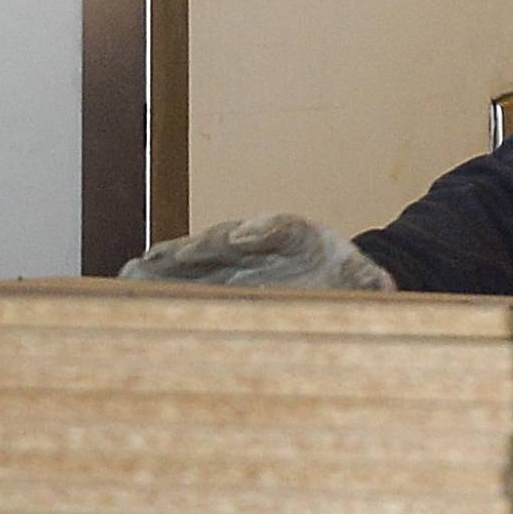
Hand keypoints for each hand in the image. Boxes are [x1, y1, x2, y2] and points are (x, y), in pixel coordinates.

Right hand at [121, 216, 393, 291]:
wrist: (335, 274)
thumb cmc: (351, 280)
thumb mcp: (369, 280)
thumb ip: (373, 281)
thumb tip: (384, 284)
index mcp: (299, 238)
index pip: (280, 228)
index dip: (260, 230)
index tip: (242, 239)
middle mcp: (259, 241)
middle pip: (224, 239)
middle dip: (199, 247)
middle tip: (174, 256)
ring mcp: (231, 255)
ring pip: (195, 254)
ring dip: (167, 262)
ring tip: (134, 271)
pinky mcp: (214, 271)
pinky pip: (181, 271)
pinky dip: (157, 274)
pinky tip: (128, 282)